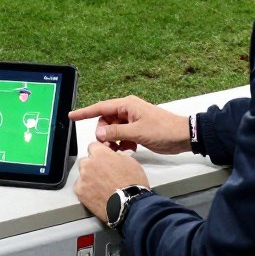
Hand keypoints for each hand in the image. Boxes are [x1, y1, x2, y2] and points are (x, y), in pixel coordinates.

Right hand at [69, 96, 189, 153]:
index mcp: (126, 105)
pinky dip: (122, 144)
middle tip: (109, 147)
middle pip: (106, 121)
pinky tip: (129, 150)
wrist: (183, 136)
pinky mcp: (137, 130)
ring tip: (121, 150)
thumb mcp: (138, 132)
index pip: (100, 107)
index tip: (71, 115)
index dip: (85, 112)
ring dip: (114, 141)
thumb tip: (99, 133)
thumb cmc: (163, 130)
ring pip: (114, 130)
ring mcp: (132, 120)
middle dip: (104, 134)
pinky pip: (122, 136)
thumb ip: (117, 132)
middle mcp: (127, 110)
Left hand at [74, 142, 147, 221]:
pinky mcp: (80, 192)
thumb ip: (118, 154)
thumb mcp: (130, 161)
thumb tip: (115, 155)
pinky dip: (86, 190)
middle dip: (93, 166)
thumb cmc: (132, 184)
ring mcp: (83, 178)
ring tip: (101, 187)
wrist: (130, 205)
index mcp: (100, 153)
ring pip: (82, 174)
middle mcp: (88, 163)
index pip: (93, 146)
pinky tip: (96, 194)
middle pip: (86, 161)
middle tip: (103, 175)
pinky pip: (80, 187)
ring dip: (89, 178)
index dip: (99, 153)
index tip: (102, 159)